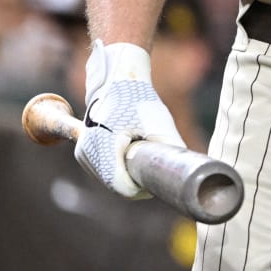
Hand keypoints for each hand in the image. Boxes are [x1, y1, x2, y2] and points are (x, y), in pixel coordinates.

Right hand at [75, 41, 184, 197]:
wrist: (117, 81)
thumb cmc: (139, 99)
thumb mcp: (160, 123)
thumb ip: (172, 148)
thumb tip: (187, 169)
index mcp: (105, 148)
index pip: (122, 187)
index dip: (142, 189)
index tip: (157, 182)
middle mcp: (88, 154)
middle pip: (115, 185)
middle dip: (135, 182)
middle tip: (154, 170)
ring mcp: (83, 153)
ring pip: (108, 179)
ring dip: (126, 176)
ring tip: (143, 159)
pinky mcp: (83, 152)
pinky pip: (102, 171)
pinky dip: (117, 169)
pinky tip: (130, 158)